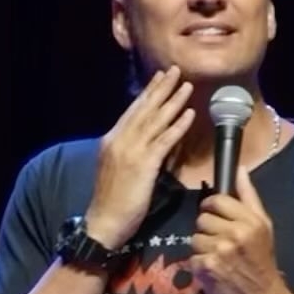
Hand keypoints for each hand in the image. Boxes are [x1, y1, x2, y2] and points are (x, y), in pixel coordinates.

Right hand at [84, 66, 195, 251]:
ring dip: (173, 101)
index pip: (132, 111)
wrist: (104, 222)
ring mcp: (131, 151)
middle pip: (144, 109)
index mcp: (112, 140)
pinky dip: (177, 126)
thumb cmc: (111, 202)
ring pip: (156, 120)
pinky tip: (189, 114)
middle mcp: (120, 140)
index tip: (159, 78)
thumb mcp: (116, 170)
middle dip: (161, 88)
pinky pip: (164, 141)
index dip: (147, 94)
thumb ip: (128, 152)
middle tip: (175, 70)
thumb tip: (144, 141)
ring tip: (187, 86)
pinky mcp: (143, 165)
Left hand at [187, 165, 292, 293]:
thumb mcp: (264, 226)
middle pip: (202, 218)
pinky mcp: (206, 268)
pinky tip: (213, 271)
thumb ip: (249, 197)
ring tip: (217, 258)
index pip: (217, 200)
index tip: (216, 217)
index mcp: (249, 221)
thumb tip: (239, 169)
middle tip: (219, 242)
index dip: (212, 207)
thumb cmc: (262, 262)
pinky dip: (199, 265)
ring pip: (195, 238)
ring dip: (202, 248)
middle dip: (208, 230)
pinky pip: (192, 257)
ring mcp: (218, 251)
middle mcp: (233, 234)